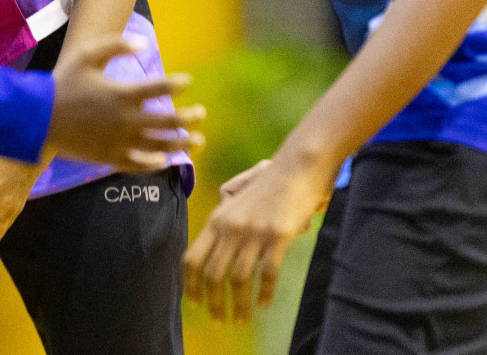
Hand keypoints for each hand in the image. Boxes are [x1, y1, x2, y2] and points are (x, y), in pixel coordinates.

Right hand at [44, 36, 203, 169]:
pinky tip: (166, 160)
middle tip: (201, 114)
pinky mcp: (110, 158)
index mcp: (123, 94)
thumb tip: (144, 43)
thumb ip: (116, 45)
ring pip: (159, 145)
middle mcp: (126, 120)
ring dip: (181, 143)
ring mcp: (119, 142)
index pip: (160, 89)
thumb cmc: (63, 84)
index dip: (177, 85)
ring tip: (196, 141)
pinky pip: (138, 165)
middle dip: (188, 118)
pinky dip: (155, 164)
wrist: (38, 119)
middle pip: (167, 121)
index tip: (187, 82)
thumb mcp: (86, 55)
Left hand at [182, 153, 334, 322]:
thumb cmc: (268, 181)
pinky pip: (267, 273)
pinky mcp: (277, 236)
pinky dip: (264, 293)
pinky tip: (264, 304)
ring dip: (239, 305)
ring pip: (238, 279)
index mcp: (217, 219)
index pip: (192, 257)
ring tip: (242, 319)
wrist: (296, 167)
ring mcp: (253, 233)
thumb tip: (218, 240)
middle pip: (213, 274)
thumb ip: (224, 217)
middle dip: (214, 302)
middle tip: (220, 320)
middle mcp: (230, 227)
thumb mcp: (235, 196)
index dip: (190, 284)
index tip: (193, 302)